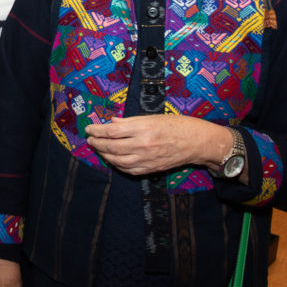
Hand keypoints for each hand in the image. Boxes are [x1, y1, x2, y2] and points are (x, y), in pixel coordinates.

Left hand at [85, 115, 231, 175]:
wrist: (196, 142)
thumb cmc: (176, 125)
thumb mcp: (152, 117)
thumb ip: (130, 120)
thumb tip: (112, 121)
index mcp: (143, 128)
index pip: (112, 131)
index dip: (97, 130)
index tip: (89, 129)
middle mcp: (143, 145)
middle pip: (112, 147)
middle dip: (97, 143)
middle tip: (90, 139)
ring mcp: (147, 159)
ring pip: (117, 160)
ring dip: (104, 155)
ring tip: (99, 148)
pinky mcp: (151, 169)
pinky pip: (128, 170)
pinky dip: (117, 165)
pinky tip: (112, 159)